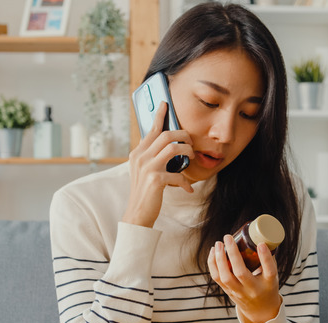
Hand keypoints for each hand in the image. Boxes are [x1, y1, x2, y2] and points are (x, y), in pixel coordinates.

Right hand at [122, 101, 193, 227]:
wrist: (137, 214)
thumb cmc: (144, 192)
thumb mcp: (143, 170)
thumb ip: (149, 155)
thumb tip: (158, 142)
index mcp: (137, 153)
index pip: (150, 129)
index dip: (159, 115)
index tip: (165, 103)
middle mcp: (140, 157)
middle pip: (166, 135)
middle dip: (184, 136)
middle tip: (190, 143)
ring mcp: (147, 168)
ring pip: (173, 148)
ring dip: (187, 151)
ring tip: (190, 158)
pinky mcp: (155, 180)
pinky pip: (177, 174)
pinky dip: (185, 182)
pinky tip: (188, 188)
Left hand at [208, 234, 281, 322]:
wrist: (260, 311)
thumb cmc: (267, 287)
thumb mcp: (273, 276)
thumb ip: (268, 259)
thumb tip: (261, 237)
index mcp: (269, 284)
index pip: (269, 271)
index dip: (265, 257)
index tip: (261, 244)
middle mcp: (252, 289)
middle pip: (240, 273)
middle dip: (232, 253)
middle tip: (228, 237)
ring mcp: (238, 292)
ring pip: (224, 277)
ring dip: (219, 259)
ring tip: (218, 244)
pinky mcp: (228, 292)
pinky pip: (217, 278)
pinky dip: (212, 264)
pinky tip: (213, 252)